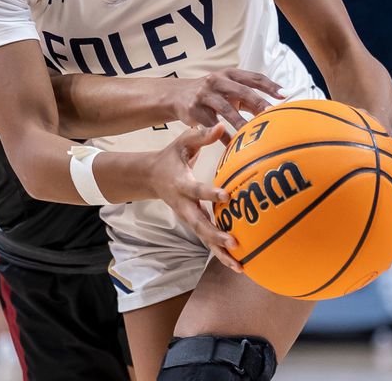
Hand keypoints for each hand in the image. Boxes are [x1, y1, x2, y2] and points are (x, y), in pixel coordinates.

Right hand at [148, 122, 242, 272]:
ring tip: (239, 266)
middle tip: (234, 242)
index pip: (196, 190)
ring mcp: (188, 217)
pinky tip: (240, 264)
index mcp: (181, 184)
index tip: (226, 195)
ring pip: (203, 238)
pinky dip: (221, 254)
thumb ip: (200, 135)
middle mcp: (184, 205)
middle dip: (215, 235)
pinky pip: (207, 241)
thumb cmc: (171, 156)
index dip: (209, 193)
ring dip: (220, 253)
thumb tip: (220, 125)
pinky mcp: (194, 224)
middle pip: (199, 224)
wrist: (151, 177)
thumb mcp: (182, 142)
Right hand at [169, 69, 283, 137]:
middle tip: (272, 115)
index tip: (285, 95)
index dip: (270, 86)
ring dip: (241, 123)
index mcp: (229, 74)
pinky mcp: (194, 110)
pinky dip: (223, 136)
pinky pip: (212, 126)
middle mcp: (216, 81)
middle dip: (258, 103)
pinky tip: (233, 146)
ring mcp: (204, 95)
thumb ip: (247, 97)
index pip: (253, 78)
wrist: (177, 95)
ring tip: (253, 134)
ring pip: (226, 110)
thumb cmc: (211, 93)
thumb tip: (274, 109)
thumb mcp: (227, 89)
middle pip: (241, 92)